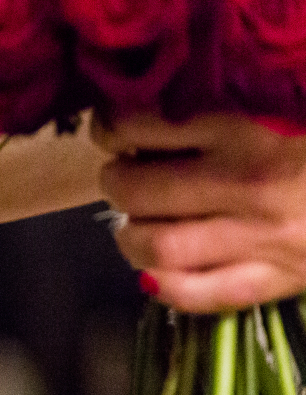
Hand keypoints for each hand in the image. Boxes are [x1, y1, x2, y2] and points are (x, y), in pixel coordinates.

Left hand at [98, 113, 305, 311]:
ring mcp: (263, 237)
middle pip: (137, 192)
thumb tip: (150, 113)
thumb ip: (219, 101)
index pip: (140, 126)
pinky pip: (197, 294)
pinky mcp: (279, 279)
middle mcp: (249, 183)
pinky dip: (164, 285)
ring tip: (138, 224)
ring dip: (131, 237)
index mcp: (248, 125)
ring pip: (158, 247)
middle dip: (116, 184)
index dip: (112, 128)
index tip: (114, 130)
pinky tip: (159, 269)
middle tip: (125, 177)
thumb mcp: (282, 101)